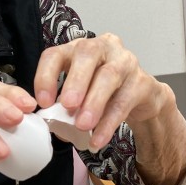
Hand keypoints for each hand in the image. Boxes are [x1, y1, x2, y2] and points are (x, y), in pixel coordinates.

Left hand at [34, 35, 171, 151]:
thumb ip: (65, 106)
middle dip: (75, 81)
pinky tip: (98, 138)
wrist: (141, 98)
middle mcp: (102, 46)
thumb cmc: (103, 92)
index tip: (43, 103)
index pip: (56, 54)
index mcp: (78, 49)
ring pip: (109, 75)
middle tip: (67, 105)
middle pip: (87, 54)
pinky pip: (124, 100)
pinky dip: (109, 122)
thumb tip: (55, 125)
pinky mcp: (142, 81)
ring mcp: (125, 61)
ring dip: (94, 102)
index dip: (46, 76)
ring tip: (83, 126)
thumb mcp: (80, 95)